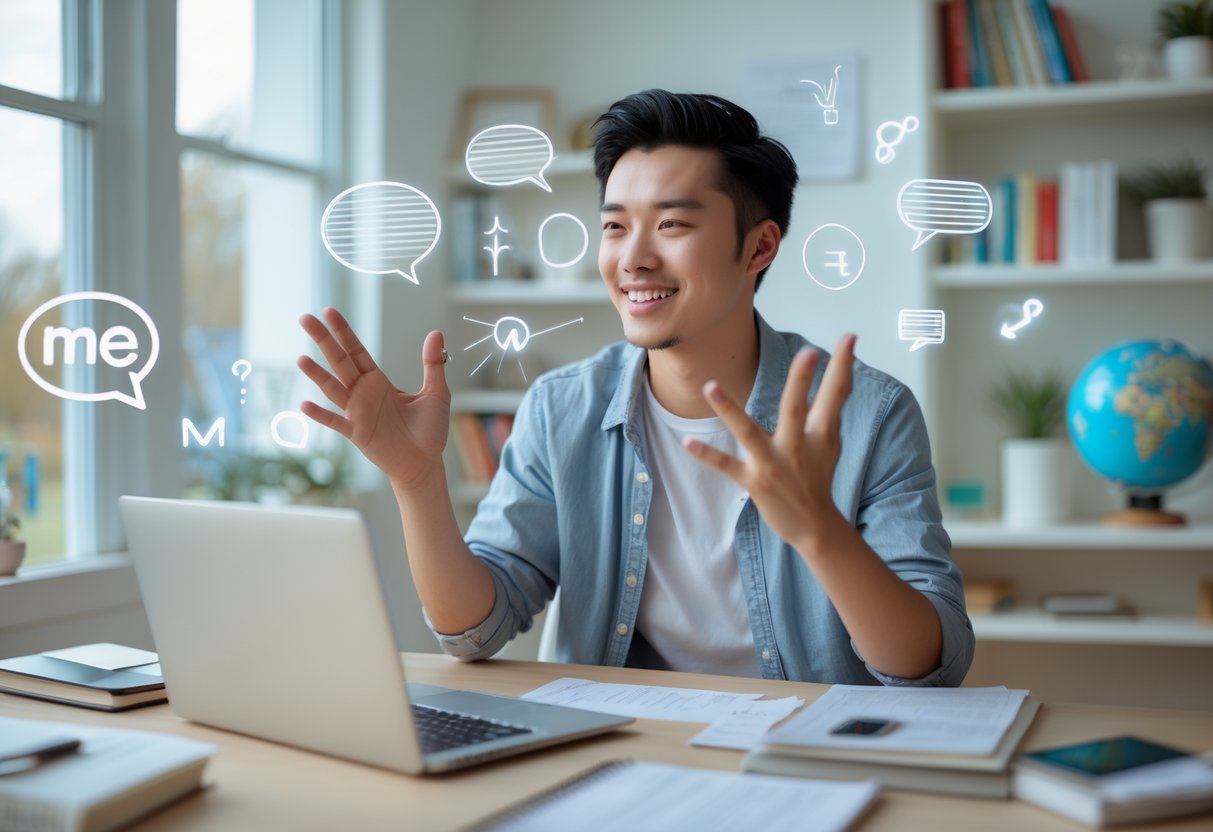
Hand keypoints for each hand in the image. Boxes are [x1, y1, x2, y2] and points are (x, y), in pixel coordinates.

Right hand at [297, 307, 449, 487]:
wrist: (425, 463)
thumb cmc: (429, 430)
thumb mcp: (436, 393)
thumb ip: (432, 365)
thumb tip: (436, 333)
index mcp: (378, 381)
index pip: (356, 350)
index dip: (343, 331)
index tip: (328, 311)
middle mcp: (363, 393)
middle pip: (339, 361)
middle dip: (323, 340)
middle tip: (304, 318)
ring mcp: (357, 413)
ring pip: (333, 389)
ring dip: (318, 375)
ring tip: (301, 358)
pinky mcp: (358, 434)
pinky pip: (336, 423)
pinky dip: (321, 415)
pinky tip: (304, 405)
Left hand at [683, 333, 856, 551]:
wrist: (815, 527)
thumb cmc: (818, 478)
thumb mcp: (830, 443)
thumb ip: (828, 411)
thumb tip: (841, 377)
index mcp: (820, 434)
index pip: (835, 394)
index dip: (843, 365)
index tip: (850, 337)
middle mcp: (798, 446)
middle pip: (797, 407)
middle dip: (802, 380)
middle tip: (809, 352)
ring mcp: (774, 464)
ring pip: (749, 433)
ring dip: (729, 410)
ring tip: (710, 386)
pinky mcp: (754, 481)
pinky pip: (727, 466)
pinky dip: (707, 456)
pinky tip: (687, 443)